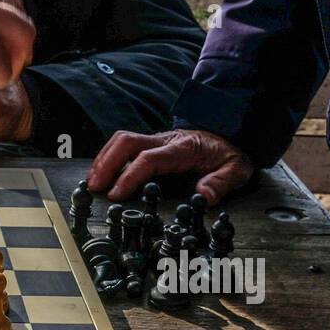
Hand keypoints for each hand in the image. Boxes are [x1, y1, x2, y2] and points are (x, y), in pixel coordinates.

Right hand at [87, 128, 253, 202]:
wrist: (229, 133)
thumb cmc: (229, 154)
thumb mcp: (236, 169)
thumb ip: (221, 182)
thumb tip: (203, 196)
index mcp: (182, 148)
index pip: (149, 159)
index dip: (129, 176)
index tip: (116, 194)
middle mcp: (164, 140)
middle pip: (126, 142)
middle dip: (106, 163)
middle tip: (95, 187)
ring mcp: (155, 140)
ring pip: (121, 141)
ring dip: (104, 159)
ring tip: (92, 182)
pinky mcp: (151, 144)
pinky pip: (124, 145)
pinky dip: (109, 157)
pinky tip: (102, 174)